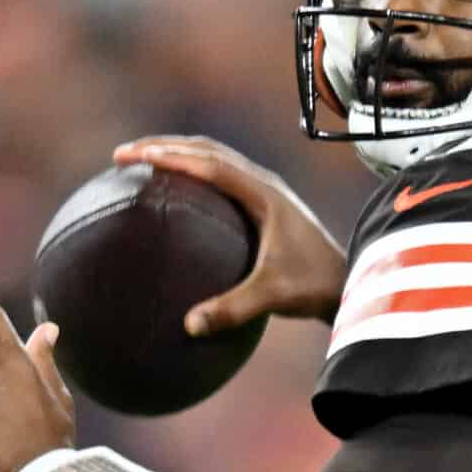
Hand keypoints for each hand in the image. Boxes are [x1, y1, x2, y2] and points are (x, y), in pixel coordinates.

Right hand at [114, 135, 349, 328]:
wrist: (348, 281)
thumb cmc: (312, 285)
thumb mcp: (272, 296)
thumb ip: (232, 309)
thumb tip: (188, 325)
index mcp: (262, 193)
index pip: (208, 163)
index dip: (168, 155)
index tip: (134, 155)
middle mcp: (263, 183)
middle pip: (206, 149)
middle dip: (163, 146)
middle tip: (124, 155)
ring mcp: (265, 190)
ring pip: (214, 158)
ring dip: (178, 154)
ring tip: (141, 163)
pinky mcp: (265, 203)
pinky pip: (222, 176)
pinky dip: (193, 172)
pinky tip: (175, 193)